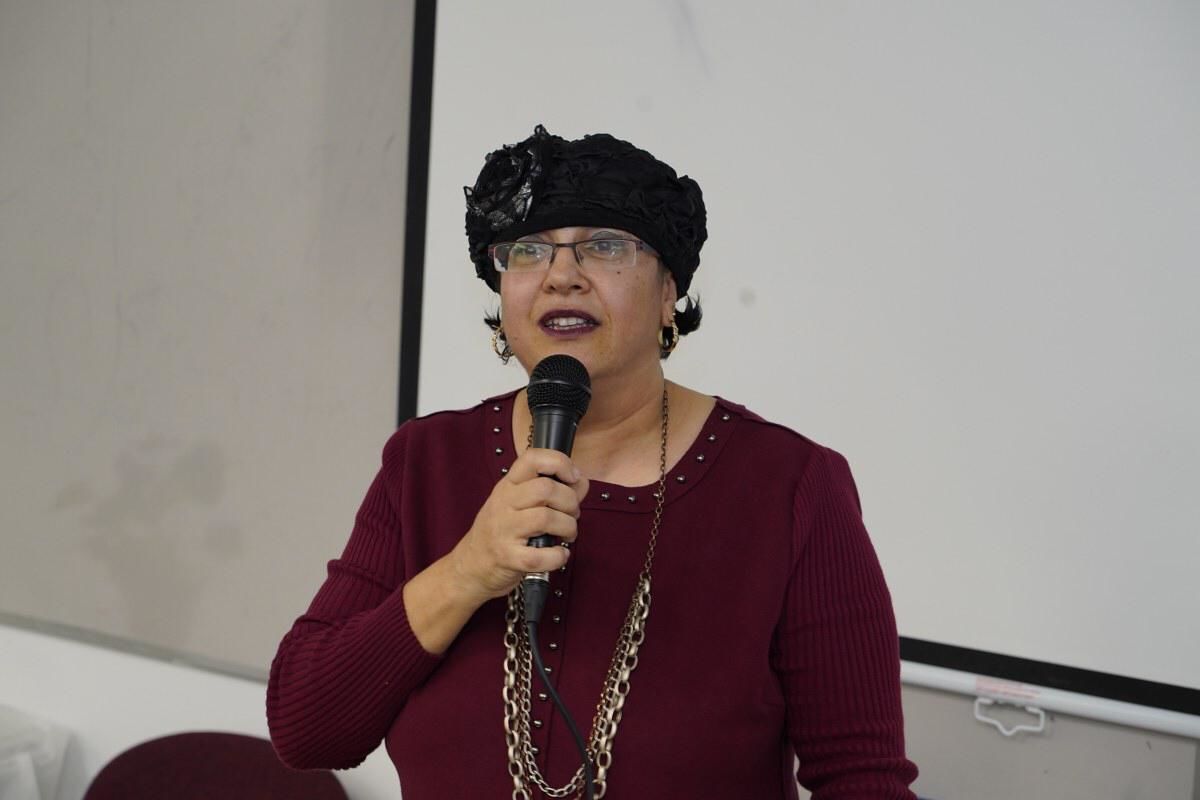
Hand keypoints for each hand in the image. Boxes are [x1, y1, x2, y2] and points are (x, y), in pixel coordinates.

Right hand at [450, 448, 589, 601]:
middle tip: (571, 514)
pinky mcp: (507, 557)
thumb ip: (553, 491)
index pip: (532, 458)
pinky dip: (558, 556)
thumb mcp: (519, 503)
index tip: (572, 477)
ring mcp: (504, 530)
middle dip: (570, 502)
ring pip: (546, 518)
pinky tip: (559, 555)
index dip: (559, 462)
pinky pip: (540, 555)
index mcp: (508, 485)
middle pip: (545, 489)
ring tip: (567, 534)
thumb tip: (581, 482)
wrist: (471, 565)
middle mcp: (504, 503)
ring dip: (568, 527)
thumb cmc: (501, 531)